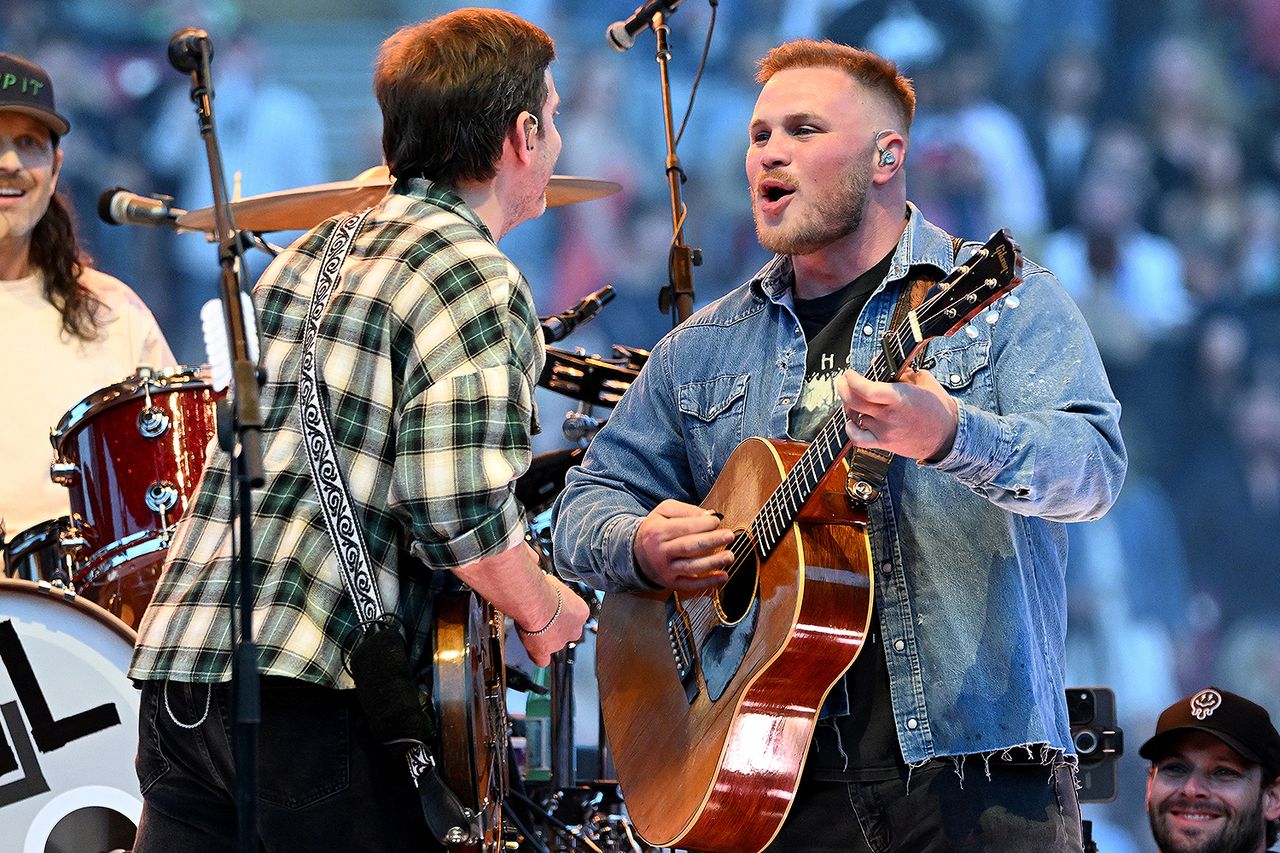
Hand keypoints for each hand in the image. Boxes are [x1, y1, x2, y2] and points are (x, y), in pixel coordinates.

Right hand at [516, 574, 590, 666]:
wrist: (533, 601)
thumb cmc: (542, 588)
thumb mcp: (551, 578)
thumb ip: (548, 578)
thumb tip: (536, 560)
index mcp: (581, 612)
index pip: (574, 617)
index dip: (561, 612)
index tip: (551, 607)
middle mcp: (574, 629)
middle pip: (567, 632)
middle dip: (556, 627)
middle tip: (543, 618)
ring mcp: (560, 642)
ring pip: (555, 644)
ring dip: (545, 638)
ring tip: (532, 627)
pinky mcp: (544, 652)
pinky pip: (542, 660)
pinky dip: (537, 656)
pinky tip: (532, 649)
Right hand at [633, 499, 733, 591]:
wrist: (636, 554)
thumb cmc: (655, 529)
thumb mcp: (663, 512)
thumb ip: (686, 510)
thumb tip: (709, 515)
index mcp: (657, 531)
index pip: (683, 527)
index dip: (702, 524)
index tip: (717, 521)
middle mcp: (660, 551)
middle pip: (689, 546)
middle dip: (711, 541)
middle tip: (729, 536)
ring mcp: (665, 569)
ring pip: (692, 567)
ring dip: (713, 562)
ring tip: (729, 556)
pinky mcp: (671, 583)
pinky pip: (691, 584)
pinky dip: (708, 582)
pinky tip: (723, 577)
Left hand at [836, 367, 957, 460]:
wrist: (948, 435)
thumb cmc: (936, 407)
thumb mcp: (923, 380)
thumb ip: (900, 371)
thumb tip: (878, 363)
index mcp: (900, 398)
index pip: (867, 390)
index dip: (853, 380)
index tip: (850, 373)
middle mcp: (889, 416)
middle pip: (853, 402)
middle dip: (843, 388)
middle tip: (844, 381)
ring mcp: (885, 432)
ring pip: (854, 417)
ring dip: (849, 405)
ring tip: (854, 398)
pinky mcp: (884, 444)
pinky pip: (858, 439)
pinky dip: (850, 429)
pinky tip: (853, 420)